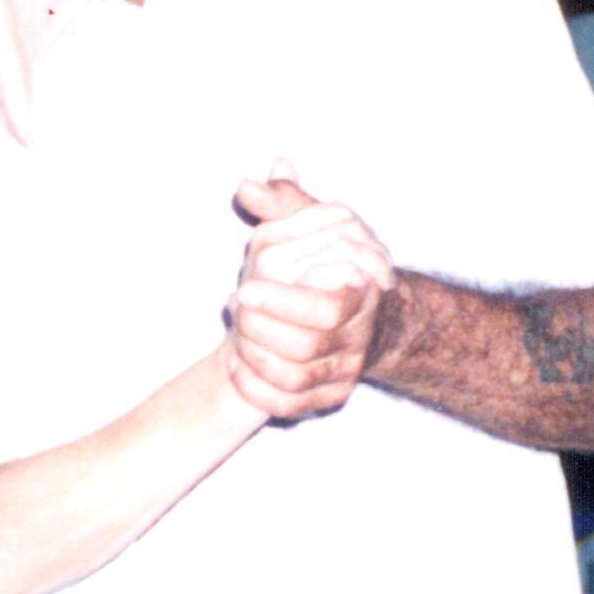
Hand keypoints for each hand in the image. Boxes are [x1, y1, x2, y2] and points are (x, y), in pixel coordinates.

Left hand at [223, 165, 394, 420]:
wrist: (352, 311)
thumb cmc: (324, 258)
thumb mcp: (308, 224)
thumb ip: (282, 202)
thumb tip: (249, 187)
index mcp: (362, 293)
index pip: (328, 308)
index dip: (282, 301)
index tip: (242, 287)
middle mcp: (360, 337)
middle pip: (308, 348)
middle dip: (260, 331)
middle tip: (233, 311)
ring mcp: (346, 371)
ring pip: (296, 380)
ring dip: (255, 360)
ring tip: (232, 337)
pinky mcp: (328, 398)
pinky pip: (290, 407)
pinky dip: (257, 390)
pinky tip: (234, 367)